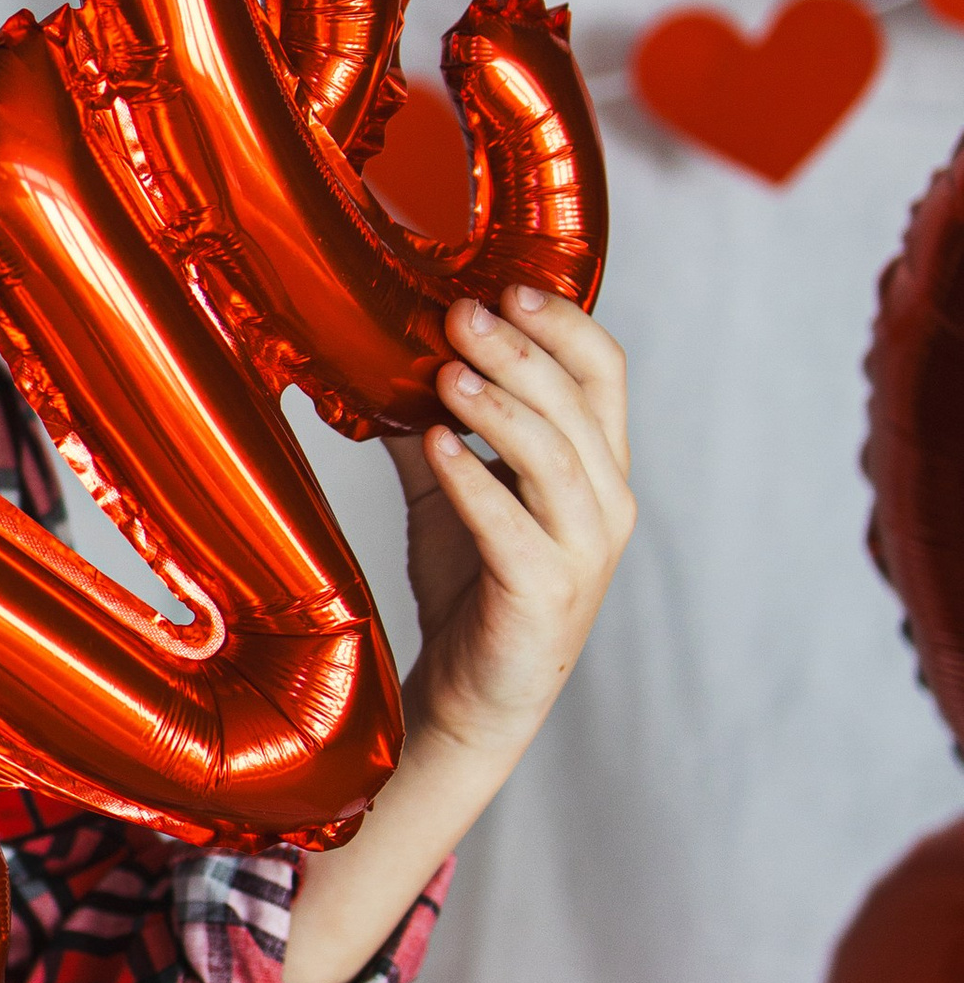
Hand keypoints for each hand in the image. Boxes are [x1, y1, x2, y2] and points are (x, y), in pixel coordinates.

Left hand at [393, 284, 634, 760]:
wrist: (471, 697)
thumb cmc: (471, 587)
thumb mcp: (451, 490)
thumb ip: (432, 426)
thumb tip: (376, 356)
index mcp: (597, 466)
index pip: (605, 371)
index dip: (563, 322)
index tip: (504, 285)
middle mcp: (606, 503)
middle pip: (581, 402)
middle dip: (520, 350)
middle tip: (460, 313)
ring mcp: (584, 551)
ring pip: (557, 456)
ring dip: (500, 406)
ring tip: (444, 374)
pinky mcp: (547, 594)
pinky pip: (512, 524)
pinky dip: (474, 478)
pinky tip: (433, 445)